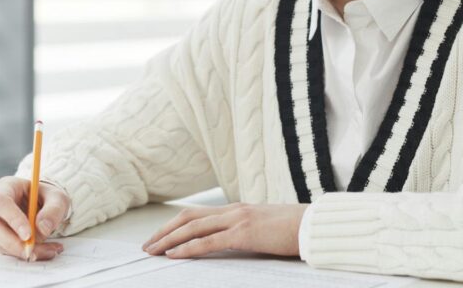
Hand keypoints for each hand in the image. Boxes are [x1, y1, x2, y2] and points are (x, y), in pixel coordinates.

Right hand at [0, 176, 70, 261]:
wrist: (43, 205)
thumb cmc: (47, 197)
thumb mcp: (57, 197)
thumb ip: (53, 210)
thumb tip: (43, 228)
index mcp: (5, 187)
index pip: (1, 202)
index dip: (12, 219)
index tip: (28, 235)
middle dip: (13, 243)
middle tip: (33, 251)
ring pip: (0, 242)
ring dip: (24, 251)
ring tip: (50, 250)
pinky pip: (8, 250)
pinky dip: (27, 254)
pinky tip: (46, 251)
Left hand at [141, 203, 307, 258]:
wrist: (315, 225)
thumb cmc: (294, 229)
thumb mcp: (264, 228)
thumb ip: (246, 230)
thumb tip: (232, 241)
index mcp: (236, 208)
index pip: (197, 214)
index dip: (175, 225)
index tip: (160, 237)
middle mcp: (232, 210)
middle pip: (188, 217)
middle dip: (164, 231)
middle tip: (147, 246)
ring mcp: (237, 220)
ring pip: (192, 227)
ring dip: (168, 240)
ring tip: (153, 251)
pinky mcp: (244, 234)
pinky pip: (208, 241)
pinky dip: (188, 248)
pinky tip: (174, 255)